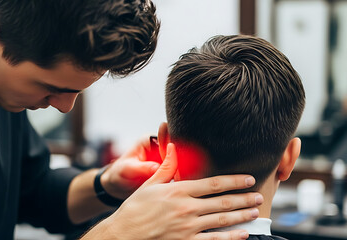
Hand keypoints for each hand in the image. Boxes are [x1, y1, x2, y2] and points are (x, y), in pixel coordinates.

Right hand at [86, 143, 262, 239]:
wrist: (123, 235)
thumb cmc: (135, 209)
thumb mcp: (149, 185)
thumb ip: (166, 167)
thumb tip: (172, 146)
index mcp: (178, 191)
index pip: (213, 184)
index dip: (234, 181)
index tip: (248, 179)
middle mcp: (186, 208)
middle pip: (222, 202)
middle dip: (243, 198)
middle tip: (258, 196)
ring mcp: (187, 228)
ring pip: (222, 220)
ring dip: (241, 216)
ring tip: (254, 211)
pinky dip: (231, 237)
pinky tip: (243, 234)